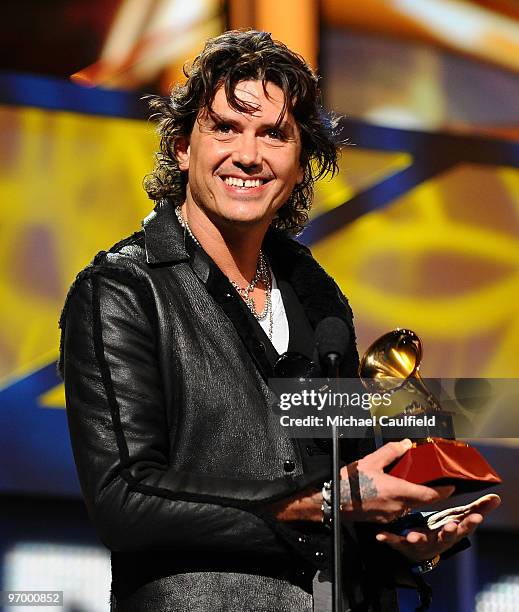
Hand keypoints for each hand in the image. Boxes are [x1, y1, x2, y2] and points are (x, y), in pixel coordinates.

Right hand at [270, 439, 453, 522]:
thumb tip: (406, 444)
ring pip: (410, 506)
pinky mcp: (383, 520)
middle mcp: (398, 507)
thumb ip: (390, 452)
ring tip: (409, 481)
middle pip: (422, 501)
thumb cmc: (349, 483)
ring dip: (414, 495)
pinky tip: (392, 490)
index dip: (444, 491)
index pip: (430, 495)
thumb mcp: (370, 461)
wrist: (332, 502)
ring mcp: (391, 516)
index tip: (452, 485)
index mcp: (398, 492)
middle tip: (432, 478)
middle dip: (429, 491)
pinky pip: (398, 510)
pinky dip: (401, 501)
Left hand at [375, 493, 500, 561]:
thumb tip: (496, 499)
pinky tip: (381, 535)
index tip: (476, 517)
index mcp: (451, 532)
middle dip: (448, 532)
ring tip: (412, 535)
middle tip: (450, 527)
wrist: (419, 549)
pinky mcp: (403, 545)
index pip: (464, 527)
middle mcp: (437, 540)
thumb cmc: (441, 530)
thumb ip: (477, 509)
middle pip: (445, 537)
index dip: (471, 523)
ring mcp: (420, 543)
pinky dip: (389, 539)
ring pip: (420, 542)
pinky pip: (395, 542)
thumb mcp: (459, 519)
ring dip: (417, 538)